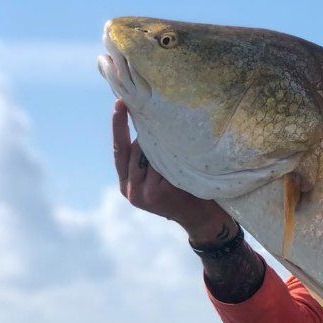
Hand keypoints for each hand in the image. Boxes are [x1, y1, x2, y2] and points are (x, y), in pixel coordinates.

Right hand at [112, 99, 233, 243]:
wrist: (204, 220)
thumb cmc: (185, 192)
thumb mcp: (161, 176)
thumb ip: (149, 159)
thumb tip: (148, 122)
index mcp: (126, 185)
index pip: (119, 150)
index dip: (118, 125)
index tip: (120, 102)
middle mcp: (130, 191)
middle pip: (136, 149)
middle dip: (152, 137)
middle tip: (167, 127)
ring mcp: (142, 193)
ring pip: (151, 155)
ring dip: (167, 149)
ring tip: (184, 154)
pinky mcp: (156, 193)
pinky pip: (163, 164)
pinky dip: (174, 158)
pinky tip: (186, 162)